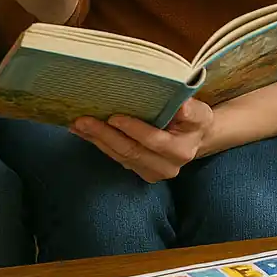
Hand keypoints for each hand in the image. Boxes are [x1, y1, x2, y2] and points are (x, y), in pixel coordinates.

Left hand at [71, 98, 214, 181]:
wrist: (195, 140)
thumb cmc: (193, 120)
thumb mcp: (199, 112)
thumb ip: (190, 109)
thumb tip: (180, 104)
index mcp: (181, 151)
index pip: (154, 140)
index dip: (133, 129)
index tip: (114, 116)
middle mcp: (166, 167)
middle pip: (130, 151)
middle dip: (105, 135)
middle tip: (83, 120)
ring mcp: (151, 173)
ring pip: (119, 156)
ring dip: (96, 140)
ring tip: (77, 124)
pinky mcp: (139, 171)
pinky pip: (116, 157)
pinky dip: (98, 143)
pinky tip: (83, 132)